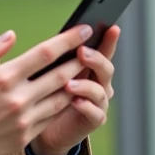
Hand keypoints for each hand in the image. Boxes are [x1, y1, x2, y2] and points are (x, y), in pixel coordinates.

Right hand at [0, 25, 93, 154]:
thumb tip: (11, 35)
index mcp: (2, 78)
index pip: (44, 54)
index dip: (68, 40)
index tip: (83, 29)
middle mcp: (18, 99)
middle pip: (61, 75)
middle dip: (81, 59)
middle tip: (94, 48)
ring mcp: (24, 120)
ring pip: (62, 98)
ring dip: (78, 82)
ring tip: (88, 70)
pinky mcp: (26, 137)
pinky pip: (52, 117)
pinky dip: (64, 104)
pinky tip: (72, 94)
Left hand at [29, 25, 118, 154]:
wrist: (42, 127)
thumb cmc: (46, 94)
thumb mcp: (50, 71)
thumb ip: (57, 57)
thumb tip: (54, 38)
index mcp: (91, 67)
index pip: (103, 50)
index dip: (109, 40)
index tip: (111, 27)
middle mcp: (99, 83)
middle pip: (106, 68)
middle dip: (96, 59)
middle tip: (82, 52)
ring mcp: (98, 102)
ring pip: (100, 91)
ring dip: (85, 85)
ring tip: (69, 83)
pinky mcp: (93, 120)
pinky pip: (95, 113)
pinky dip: (86, 106)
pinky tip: (75, 102)